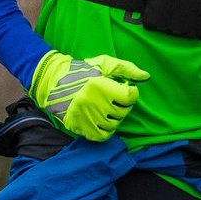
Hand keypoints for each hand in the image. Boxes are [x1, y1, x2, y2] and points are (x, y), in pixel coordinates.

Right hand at [28, 52, 149, 141]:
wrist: (54, 83)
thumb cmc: (83, 71)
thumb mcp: (105, 64)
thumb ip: (127, 68)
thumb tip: (146, 77)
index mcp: (100, 86)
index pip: (130, 96)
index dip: (131, 92)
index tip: (124, 89)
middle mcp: (93, 103)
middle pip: (123, 111)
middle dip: (122, 105)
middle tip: (114, 98)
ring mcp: (85, 117)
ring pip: (114, 124)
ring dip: (115, 117)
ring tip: (107, 108)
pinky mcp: (80, 127)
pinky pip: (102, 135)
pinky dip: (106, 129)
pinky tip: (103, 119)